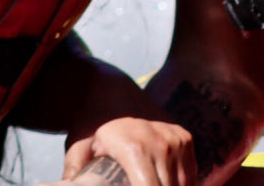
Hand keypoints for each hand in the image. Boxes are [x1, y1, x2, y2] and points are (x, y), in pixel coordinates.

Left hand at [64, 116, 194, 185]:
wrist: (108, 87)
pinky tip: (162, 182)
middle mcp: (161, 143)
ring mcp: (175, 139)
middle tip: (135, 183)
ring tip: (146, 181)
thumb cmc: (90, 121)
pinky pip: (189, 174)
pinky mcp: (184, 137)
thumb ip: (74, 170)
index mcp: (135, 149)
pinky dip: (180, 184)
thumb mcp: (77, 146)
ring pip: (182, 185)